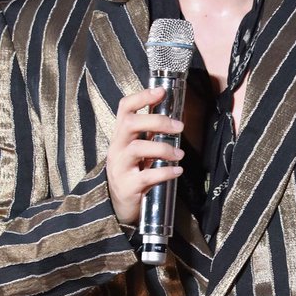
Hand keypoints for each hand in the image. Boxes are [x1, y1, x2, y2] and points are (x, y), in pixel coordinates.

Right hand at [106, 86, 183, 225]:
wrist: (117, 205)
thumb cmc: (131, 172)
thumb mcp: (137, 150)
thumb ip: (149, 135)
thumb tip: (173, 119)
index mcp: (120, 136)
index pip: (124, 108)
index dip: (141, 97)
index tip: (161, 91)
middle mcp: (117, 148)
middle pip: (130, 124)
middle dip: (157, 121)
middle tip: (179, 126)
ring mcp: (120, 167)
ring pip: (137, 148)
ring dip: (163, 148)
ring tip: (179, 154)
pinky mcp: (127, 186)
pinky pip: (146, 176)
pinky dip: (165, 172)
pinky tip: (177, 171)